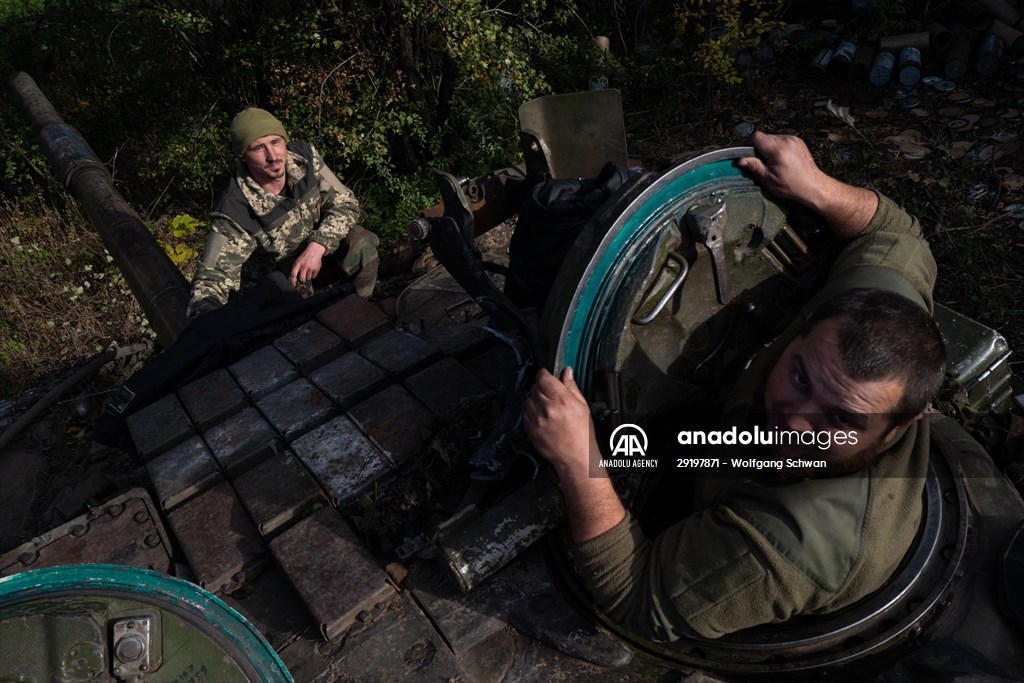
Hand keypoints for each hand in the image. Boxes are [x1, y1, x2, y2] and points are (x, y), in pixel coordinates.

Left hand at [290, 242, 326, 286]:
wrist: (314, 250)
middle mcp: (304, 266)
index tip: (293, 285)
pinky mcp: (316, 269)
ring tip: (308, 272)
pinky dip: (313, 275)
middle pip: (302, 279)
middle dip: (302, 281)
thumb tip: (294, 277)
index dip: (293, 281)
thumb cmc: (305, 256)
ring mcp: (310, 268)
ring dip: (308, 277)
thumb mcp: (298, 260)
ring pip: (308, 278)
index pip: (293, 274)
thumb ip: (296, 267)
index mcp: (298, 264)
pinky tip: (312, 271)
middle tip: (302, 280)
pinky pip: (314, 276)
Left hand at [524, 366, 623, 541]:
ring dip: (536, 400)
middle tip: (550, 394)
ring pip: (529, 400)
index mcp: (561, 399)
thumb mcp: (582, 406)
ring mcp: (537, 419)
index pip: (544, 378)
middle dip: (541, 388)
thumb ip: (571, 386)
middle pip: (535, 388)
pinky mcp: (530, 429)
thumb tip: (566, 371)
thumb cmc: (582, 432)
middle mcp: (547, 408)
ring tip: (547, 408)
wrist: (575, 456)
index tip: (545, 375)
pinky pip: (526, 414)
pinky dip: (533, 413)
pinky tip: (544, 418)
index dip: (544, 374)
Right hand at [737, 131, 826, 202]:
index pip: (756, 137)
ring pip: (772, 138)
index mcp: (777, 150)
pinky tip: (777, 158)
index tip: (741, 151)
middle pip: (764, 137)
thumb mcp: (768, 179)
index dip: (746, 143)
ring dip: (766, 147)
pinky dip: (775, 147)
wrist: (812, 185)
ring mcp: (793, 139)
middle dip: (756, 147)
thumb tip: (740, 160)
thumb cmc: (790, 185)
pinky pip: (781, 139)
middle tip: (753, 160)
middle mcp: (786, 141)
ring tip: (767, 161)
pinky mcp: (797, 141)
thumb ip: (754, 166)